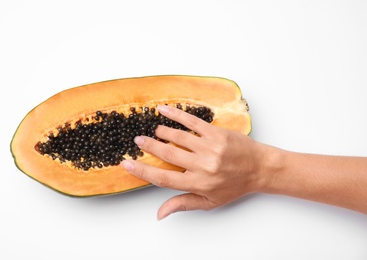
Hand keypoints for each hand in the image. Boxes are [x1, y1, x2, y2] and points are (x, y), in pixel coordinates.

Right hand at [121, 105, 267, 219]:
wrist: (259, 168)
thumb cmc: (234, 186)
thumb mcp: (209, 202)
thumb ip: (183, 204)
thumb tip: (159, 213)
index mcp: (198, 183)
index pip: (163, 179)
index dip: (143, 171)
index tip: (127, 163)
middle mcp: (202, 165)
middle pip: (168, 155)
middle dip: (149, 147)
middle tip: (137, 141)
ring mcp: (210, 147)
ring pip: (178, 137)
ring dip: (162, 132)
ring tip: (153, 131)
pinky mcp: (216, 133)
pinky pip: (192, 121)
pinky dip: (176, 115)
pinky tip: (164, 110)